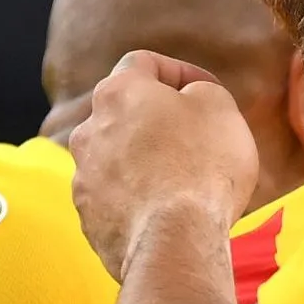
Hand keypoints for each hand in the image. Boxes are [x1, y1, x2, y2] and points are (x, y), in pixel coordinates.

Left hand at [70, 50, 258, 278]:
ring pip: (116, 157)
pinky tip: (165, 211)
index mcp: (118, 93)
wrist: (173, 241)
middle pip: (124, 113)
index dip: (179, 71)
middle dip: (156, 120)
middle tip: (194, 136)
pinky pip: (115, 197)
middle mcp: (88, 130)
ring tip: (181, 180)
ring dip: (143, 160)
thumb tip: (188, 97)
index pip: (143, 63)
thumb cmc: (201, 165)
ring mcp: (83, 177)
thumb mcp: (220, 107)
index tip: (205, 90)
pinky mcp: (88, 217)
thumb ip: (200, 90)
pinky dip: (137, 198)